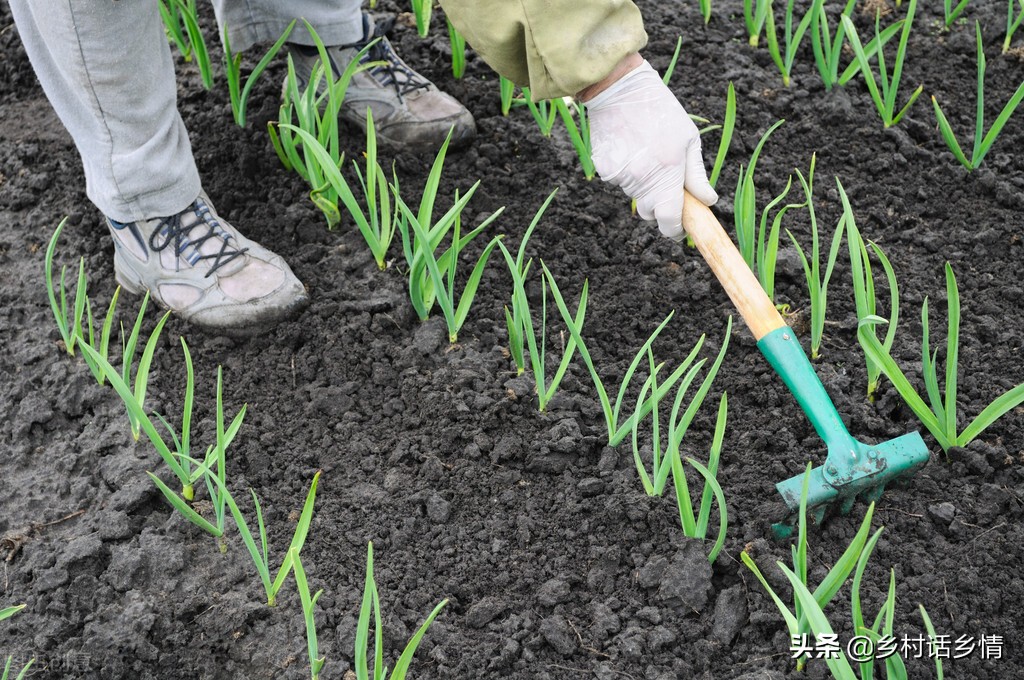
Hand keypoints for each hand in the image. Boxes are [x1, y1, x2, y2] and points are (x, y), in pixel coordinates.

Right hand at [583, 59, 717, 240]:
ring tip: (646, 154)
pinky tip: (629, 150)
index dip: (675, 229)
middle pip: (650, 213)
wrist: (620, 89)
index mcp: (668, 173)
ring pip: (635, 196)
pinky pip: (619, 182)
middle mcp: (642, 179)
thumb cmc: (661, 111)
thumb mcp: (688, 139)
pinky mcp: (604, 169)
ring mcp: (621, 175)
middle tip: (666, 183)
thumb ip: (696, 175)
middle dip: (660, 206)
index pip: (669, 219)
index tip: (679, 229)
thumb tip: (708, 200)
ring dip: (643, 186)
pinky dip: (626, 173)